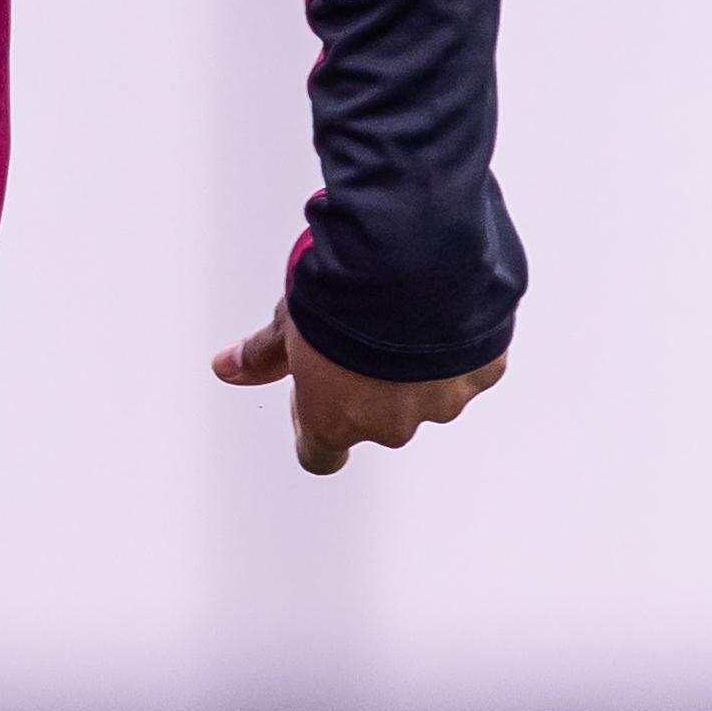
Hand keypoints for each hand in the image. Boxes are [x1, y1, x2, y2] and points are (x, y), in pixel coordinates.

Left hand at [210, 301, 506, 476]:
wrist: (411, 255)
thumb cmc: (344, 291)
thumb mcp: (290, 321)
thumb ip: (264, 354)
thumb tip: (228, 368)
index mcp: (335, 421)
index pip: (320, 455)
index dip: (315, 428)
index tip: (315, 397)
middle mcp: (390, 425)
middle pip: (377, 419)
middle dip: (370, 384)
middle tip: (361, 332)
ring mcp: (441, 401)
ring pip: (428, 392)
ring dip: (417, 365)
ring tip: (404, 312)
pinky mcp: (483, 370)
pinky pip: (469, 363)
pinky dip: (458, 341)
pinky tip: (442, 306)